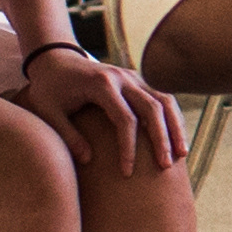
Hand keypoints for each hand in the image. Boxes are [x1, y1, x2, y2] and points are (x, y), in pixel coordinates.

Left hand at [16, 39, 188, 180]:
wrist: (55, 59)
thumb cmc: (49, 88)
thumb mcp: (49, 113)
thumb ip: (68, 135)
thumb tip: (89, 160)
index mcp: (102, 84)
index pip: (125, 119)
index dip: (129, 148)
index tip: (127, 172)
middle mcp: (123, 78)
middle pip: (152, 108)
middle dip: (161, 139)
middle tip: (165, 166)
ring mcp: (133, 76)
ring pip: (165, 100)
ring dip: (175, 127)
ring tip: (181, 154)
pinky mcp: (137, 80)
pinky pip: (162, 98)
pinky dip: (172, 117)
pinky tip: (176, 138)